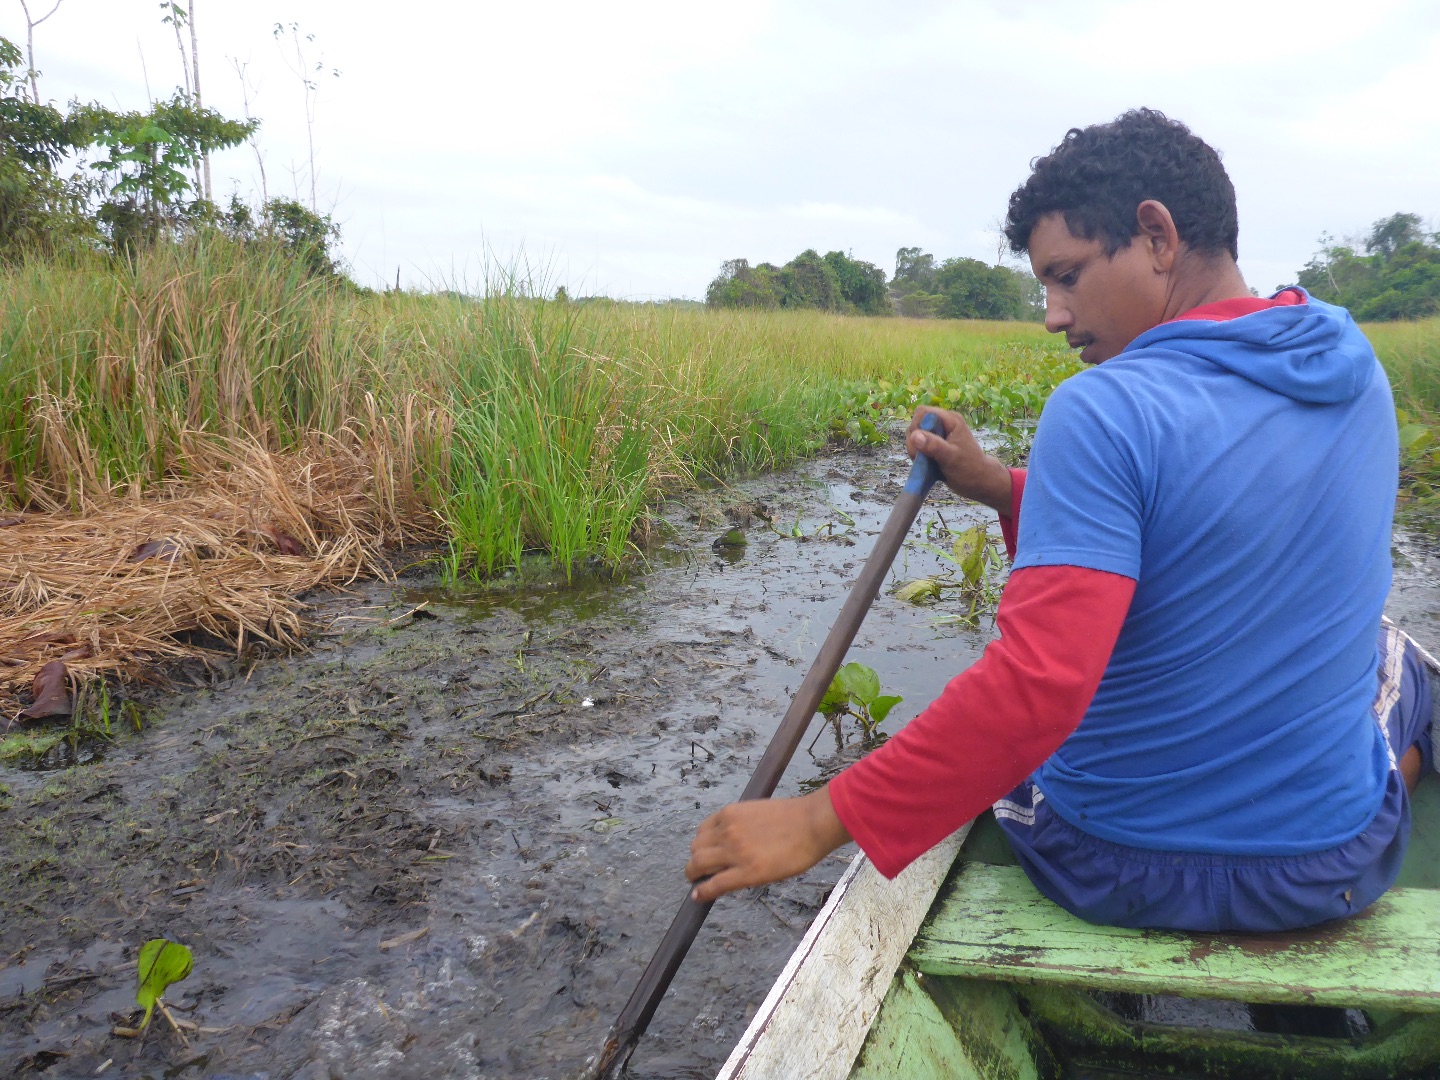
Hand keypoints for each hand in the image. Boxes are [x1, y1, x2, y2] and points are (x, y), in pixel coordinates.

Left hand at [685, 788, 850, 902]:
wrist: (813, 823)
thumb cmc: (794, 817)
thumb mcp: (758, 812)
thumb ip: (740, 824)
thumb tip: (733, 841)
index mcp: (730, 813)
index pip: (702, 831)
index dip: (702, 845)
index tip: (705, 854)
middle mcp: (727, 831)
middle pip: (696, 848)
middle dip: (696, 861)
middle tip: (701, 871)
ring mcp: (735, 852)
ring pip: (698, 865)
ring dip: (695, 875)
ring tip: (699, 882)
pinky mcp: (747, 872)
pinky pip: (714, 885)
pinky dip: (702, 892)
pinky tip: (698, 896)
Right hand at [906, 406, 1013, 515]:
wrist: (979, 482)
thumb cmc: (969, 469)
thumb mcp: (951, 457)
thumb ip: (934, 446)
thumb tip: (914, 435)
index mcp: (950, 421)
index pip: (923, 412)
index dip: (917, 426)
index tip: (920, 443)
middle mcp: (943, 425)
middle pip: (917, 424)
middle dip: (914, 441)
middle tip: (923, 456)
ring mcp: (938, 436)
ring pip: (915, 437)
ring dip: (915, 450)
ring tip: (926, 462)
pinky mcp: (934, 446)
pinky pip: (918, 447)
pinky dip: (918, 456)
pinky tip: (926, 465)